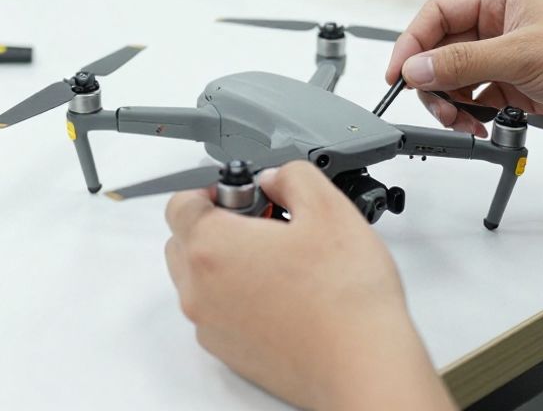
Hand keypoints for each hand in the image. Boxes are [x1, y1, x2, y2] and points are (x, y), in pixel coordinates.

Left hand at [164, 162, 452, 410]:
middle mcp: (199, 291)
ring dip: (225, 263)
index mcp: (211, 248)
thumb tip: (275, 178)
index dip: (213, 189)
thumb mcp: (329, 207)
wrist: (362, 366)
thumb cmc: (345, 298)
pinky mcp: (227, 353)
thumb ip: (292, 176)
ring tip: (280, 262)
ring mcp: (210, 326)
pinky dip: (237, 298)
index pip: (180, 202)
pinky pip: (216, 312)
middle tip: (265, 225)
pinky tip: (284, 296)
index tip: (246, 194)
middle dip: (216, 225)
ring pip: (198, 279)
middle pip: (183, 241)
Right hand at [387, 0, 542, 137]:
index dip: (412, 43)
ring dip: (454, 103)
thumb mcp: (523, 56)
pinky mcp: (522, 84)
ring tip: (466, 123)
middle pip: (443, 49)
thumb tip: (416, 67)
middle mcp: (503, 22)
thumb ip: (463, 63)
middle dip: (434, 81)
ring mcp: (511, 55)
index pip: (437, 14)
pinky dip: (475, 116)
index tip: (398, 75)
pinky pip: (481, 99)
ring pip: (459, 78)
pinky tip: (484, 128)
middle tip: (438, 108)